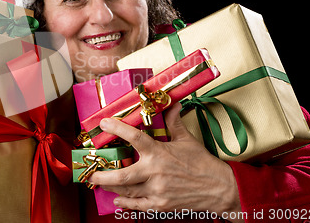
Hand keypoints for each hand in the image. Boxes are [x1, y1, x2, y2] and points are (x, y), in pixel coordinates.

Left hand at [88, 103, 243, 221]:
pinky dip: (126, 204)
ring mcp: (157, 191)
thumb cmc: (202, 163)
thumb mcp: (187, 140)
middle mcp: (155, 172)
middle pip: (122, 175)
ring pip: (127, 191)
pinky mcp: (161, 205)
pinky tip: (117, 200)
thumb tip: (172, 103)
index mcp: (159, 153)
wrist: (220, 188)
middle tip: (90, 173)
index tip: (103, 124)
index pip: (134, 137)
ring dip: (111, 187)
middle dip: (102, 175)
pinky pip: (138, 206)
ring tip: (100, 183)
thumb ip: (174, 122)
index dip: (117, 128)